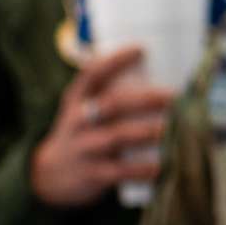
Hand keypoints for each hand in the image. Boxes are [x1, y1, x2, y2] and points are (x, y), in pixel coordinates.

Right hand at [28, 46, 175, 207]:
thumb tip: (162, 77)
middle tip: (174, 96)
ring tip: (173, 128)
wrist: (51, 175)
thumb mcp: (83, 109)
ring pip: (117, 136)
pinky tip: (161, 167)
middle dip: (145, 99)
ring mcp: (84, 148)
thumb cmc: (83, 133)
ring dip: (148, 132)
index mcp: (76, 99)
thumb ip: (110, 94)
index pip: (91, 73)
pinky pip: (119, 170)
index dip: (115, 60)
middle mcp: (78, 120)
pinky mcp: (92, 174)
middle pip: (112, 104)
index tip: (141, 49)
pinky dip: (141, 169)